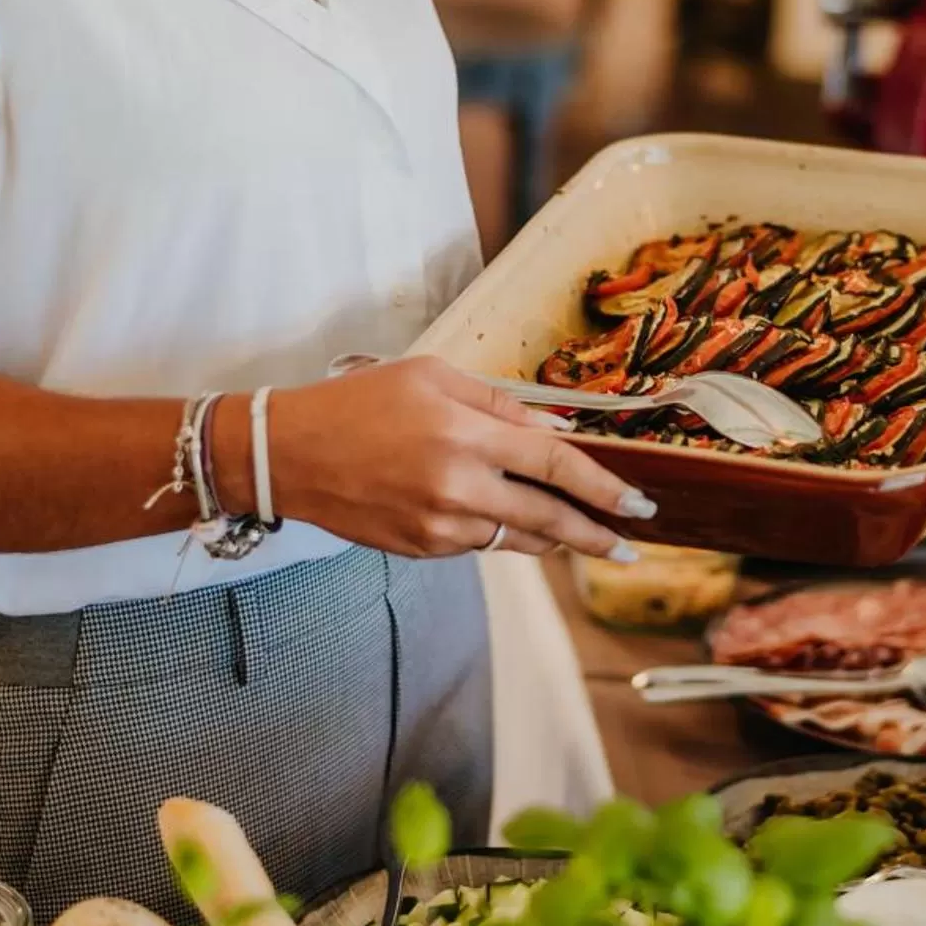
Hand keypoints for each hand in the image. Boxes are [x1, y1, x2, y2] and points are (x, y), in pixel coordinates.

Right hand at [268, 357, 654, 560]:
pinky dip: (499, 530)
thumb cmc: (358, 403)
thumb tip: (555, 429)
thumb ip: (499, 403)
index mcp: (463, 434)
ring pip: (516, 537)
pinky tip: (501, 516)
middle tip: (631, 542)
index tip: (637, 502)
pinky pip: (479, 544)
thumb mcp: (432, 376)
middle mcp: (457, 486)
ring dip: (551, 534)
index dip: (603, 486)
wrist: (288, 453)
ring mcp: (439, 525)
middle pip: (549, 518)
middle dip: (596, 533)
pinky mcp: (422, 548)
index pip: (554, 463)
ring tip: (581, 533)